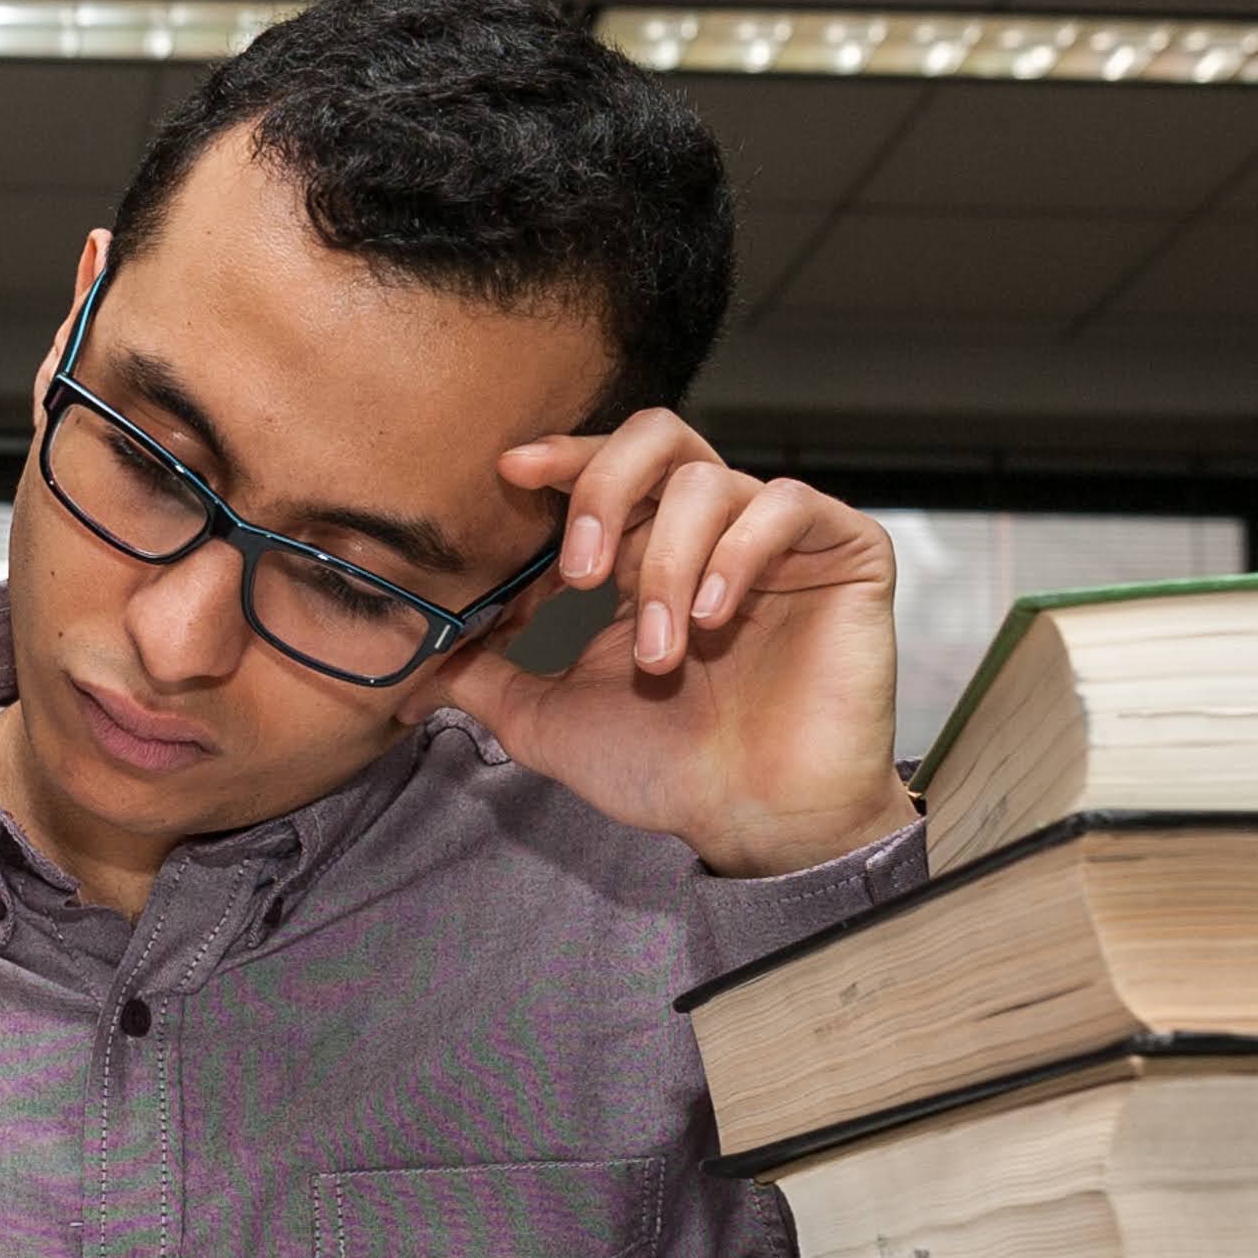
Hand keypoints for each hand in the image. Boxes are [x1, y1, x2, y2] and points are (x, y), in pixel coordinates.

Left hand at [439, 411, 913, 875]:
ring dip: (667, 566)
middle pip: (659, 437)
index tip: (511, 474)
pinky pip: (790, 504)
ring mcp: (777, 537)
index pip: (603, 468)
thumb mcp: (547, 720)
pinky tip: (714, 618)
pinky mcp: (844, 552)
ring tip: (661, 652)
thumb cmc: (665, 769)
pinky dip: (739, 554)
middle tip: (580, 568)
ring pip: (712, 482)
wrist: (753, 820)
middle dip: (606, 488)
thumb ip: (483, 677)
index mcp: (644, 552)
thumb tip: (412, 658)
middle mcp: (709, 531)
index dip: (561, 459)